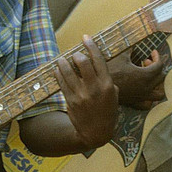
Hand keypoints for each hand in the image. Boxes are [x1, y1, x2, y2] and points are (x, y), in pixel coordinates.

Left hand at [55, 35, 118, 149]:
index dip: (91, 46)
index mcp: (107, 85)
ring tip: (61, 59)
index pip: (98, 60)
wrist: (96, 133)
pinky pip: (61, 82)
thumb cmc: (107, 112)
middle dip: (77, 54)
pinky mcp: (70, 100)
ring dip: (63, 62)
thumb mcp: (114, 95)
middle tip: (75, 54)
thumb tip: (96, 63)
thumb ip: (107, 80)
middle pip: (82, 62)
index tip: (86, 37)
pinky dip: (58, 74)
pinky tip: (58, 70)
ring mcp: (81, 95)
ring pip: (68, 71)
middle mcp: (94, 88)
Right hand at [108, 48, 166, 108]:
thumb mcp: (121, 55)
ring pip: (158, 94)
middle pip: (161, 77)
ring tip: (149, 77)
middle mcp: (146, 87)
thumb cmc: (110, 70)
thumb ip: (131, 48)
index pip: (159, 65)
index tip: (151, 52)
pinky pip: (147, 103)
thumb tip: (135, 43)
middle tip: (145, 61)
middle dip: (156, 67)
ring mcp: (141, 97)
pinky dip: (149, 98)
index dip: (157, 56)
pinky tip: (142, 90)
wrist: (98, 86)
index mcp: (145, 75)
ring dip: (157, 85)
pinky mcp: (134, 102)